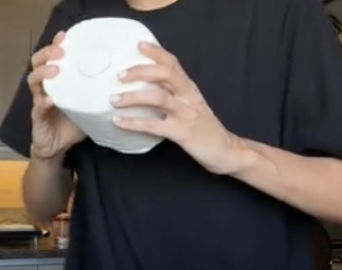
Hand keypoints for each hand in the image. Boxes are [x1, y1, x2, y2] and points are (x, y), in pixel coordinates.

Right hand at [28, 32, 85, 159]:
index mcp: (56, 83)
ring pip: (33, 81)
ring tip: (54, 70)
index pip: (51, 58)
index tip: (64, 36)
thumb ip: (97, 95)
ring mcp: (39, 102)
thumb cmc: (71, 126)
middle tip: (59, 51)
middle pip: (37, 63)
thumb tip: (122, 85)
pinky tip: (50, 99)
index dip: (55, 45)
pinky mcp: (37, 118)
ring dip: (43, 73)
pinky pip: (37, 107)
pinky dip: (43, 102)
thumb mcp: (87, 107)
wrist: (57, 148)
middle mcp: (45, 88)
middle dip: (47, 54)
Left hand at [110, 43, 241, 174]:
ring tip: (114, 100)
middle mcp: (189, 98)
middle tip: (120, 75)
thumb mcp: (192, 107)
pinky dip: (134, 123)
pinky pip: (154, 126)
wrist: (227, 152)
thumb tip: (146, 92)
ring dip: (133, 97)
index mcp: (190, 90)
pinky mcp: (182, 133)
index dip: (157, 53)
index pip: (173, 64)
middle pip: (165, 74)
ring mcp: (186, 115)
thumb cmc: (206, 131)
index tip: (139, 46)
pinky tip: (119, 122)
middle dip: (141, 71)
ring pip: (158, 97)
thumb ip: (175, 97)